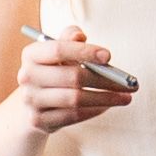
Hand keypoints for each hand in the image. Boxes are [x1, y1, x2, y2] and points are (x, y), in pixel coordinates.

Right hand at [14, 30, 131, 132]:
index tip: (109, 56)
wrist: (32, 103)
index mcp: (31, 54)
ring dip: (105, 98)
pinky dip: (94, 111)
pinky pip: (73, 116)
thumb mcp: (58, 52)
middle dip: (105, 80)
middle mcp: (26, 76)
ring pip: (75, 99)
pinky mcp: (38, 120)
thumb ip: (69, 38)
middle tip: (129, 83)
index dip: (85, 51)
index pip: (58, 49)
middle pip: (72, 77)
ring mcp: (31, 100)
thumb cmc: (53, 70)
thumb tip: (79, 35)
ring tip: (125, 97)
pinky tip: (107, 106)